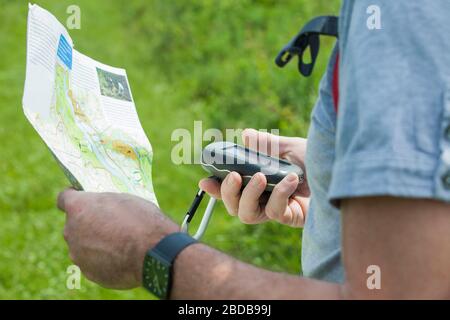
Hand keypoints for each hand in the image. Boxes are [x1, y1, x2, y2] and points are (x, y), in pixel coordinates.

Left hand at [57, 189, 177, 288]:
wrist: (154, 251)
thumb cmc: (141, 219)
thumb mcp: (124, 199)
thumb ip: (105, 204)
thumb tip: (105, 209)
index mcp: (78, 207)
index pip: (63, 198)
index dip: (74, 197)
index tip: (84, 198)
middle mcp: (71, 231)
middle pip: (73, 224)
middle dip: (87, 222)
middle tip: (108, 222)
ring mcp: (78, 254)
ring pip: (82, 246)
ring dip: (94, 243)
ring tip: (119, 243)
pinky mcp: (90, 272)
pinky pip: (93, 263)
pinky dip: (104, 260)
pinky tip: (122, 256)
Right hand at [199, 129, 309, 227]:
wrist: (344, 170)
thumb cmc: (318, 159)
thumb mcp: (289, 147)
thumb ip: (266, 144)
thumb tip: (244, 135)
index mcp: (260, 183)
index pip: (232, 190)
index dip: (215, 188)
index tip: (204, 179)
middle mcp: (265, 199)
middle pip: (234, 207)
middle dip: (227, 193)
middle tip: (234, 177)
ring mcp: (277, 210)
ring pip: (247, 215)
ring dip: (249, 196)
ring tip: (260, 177)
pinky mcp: (291, 218)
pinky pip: (274, 212)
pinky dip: (279, 194)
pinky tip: (290, 180)